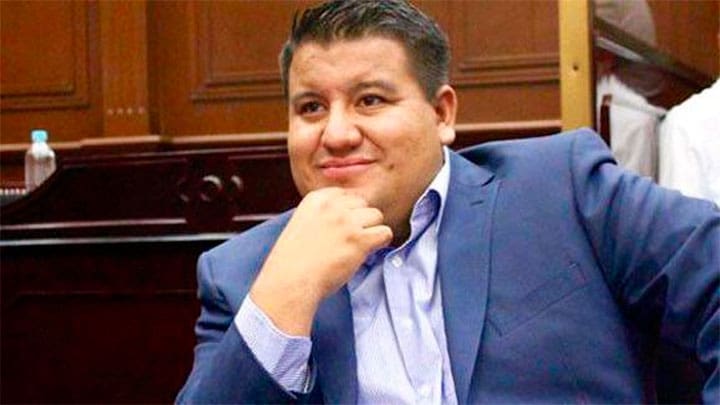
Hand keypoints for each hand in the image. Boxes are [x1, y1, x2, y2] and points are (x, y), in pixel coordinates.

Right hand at [249, 187, 392, 335]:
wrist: (290, 281)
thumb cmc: (294, 260)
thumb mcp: (302, 224)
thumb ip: (323, 215)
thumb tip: (350, 214)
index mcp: (316, 199)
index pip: (346, 195)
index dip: (347, 212)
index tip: (340, 229)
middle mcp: (332, 206)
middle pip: (363, 204)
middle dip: (360, 220)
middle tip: (349, 240)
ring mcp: (347, 222)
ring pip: (376, 216)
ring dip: (370, 230)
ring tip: (358, 247)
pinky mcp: (359, 240)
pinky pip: (385, 233)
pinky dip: (381, 243)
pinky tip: (368, 252)